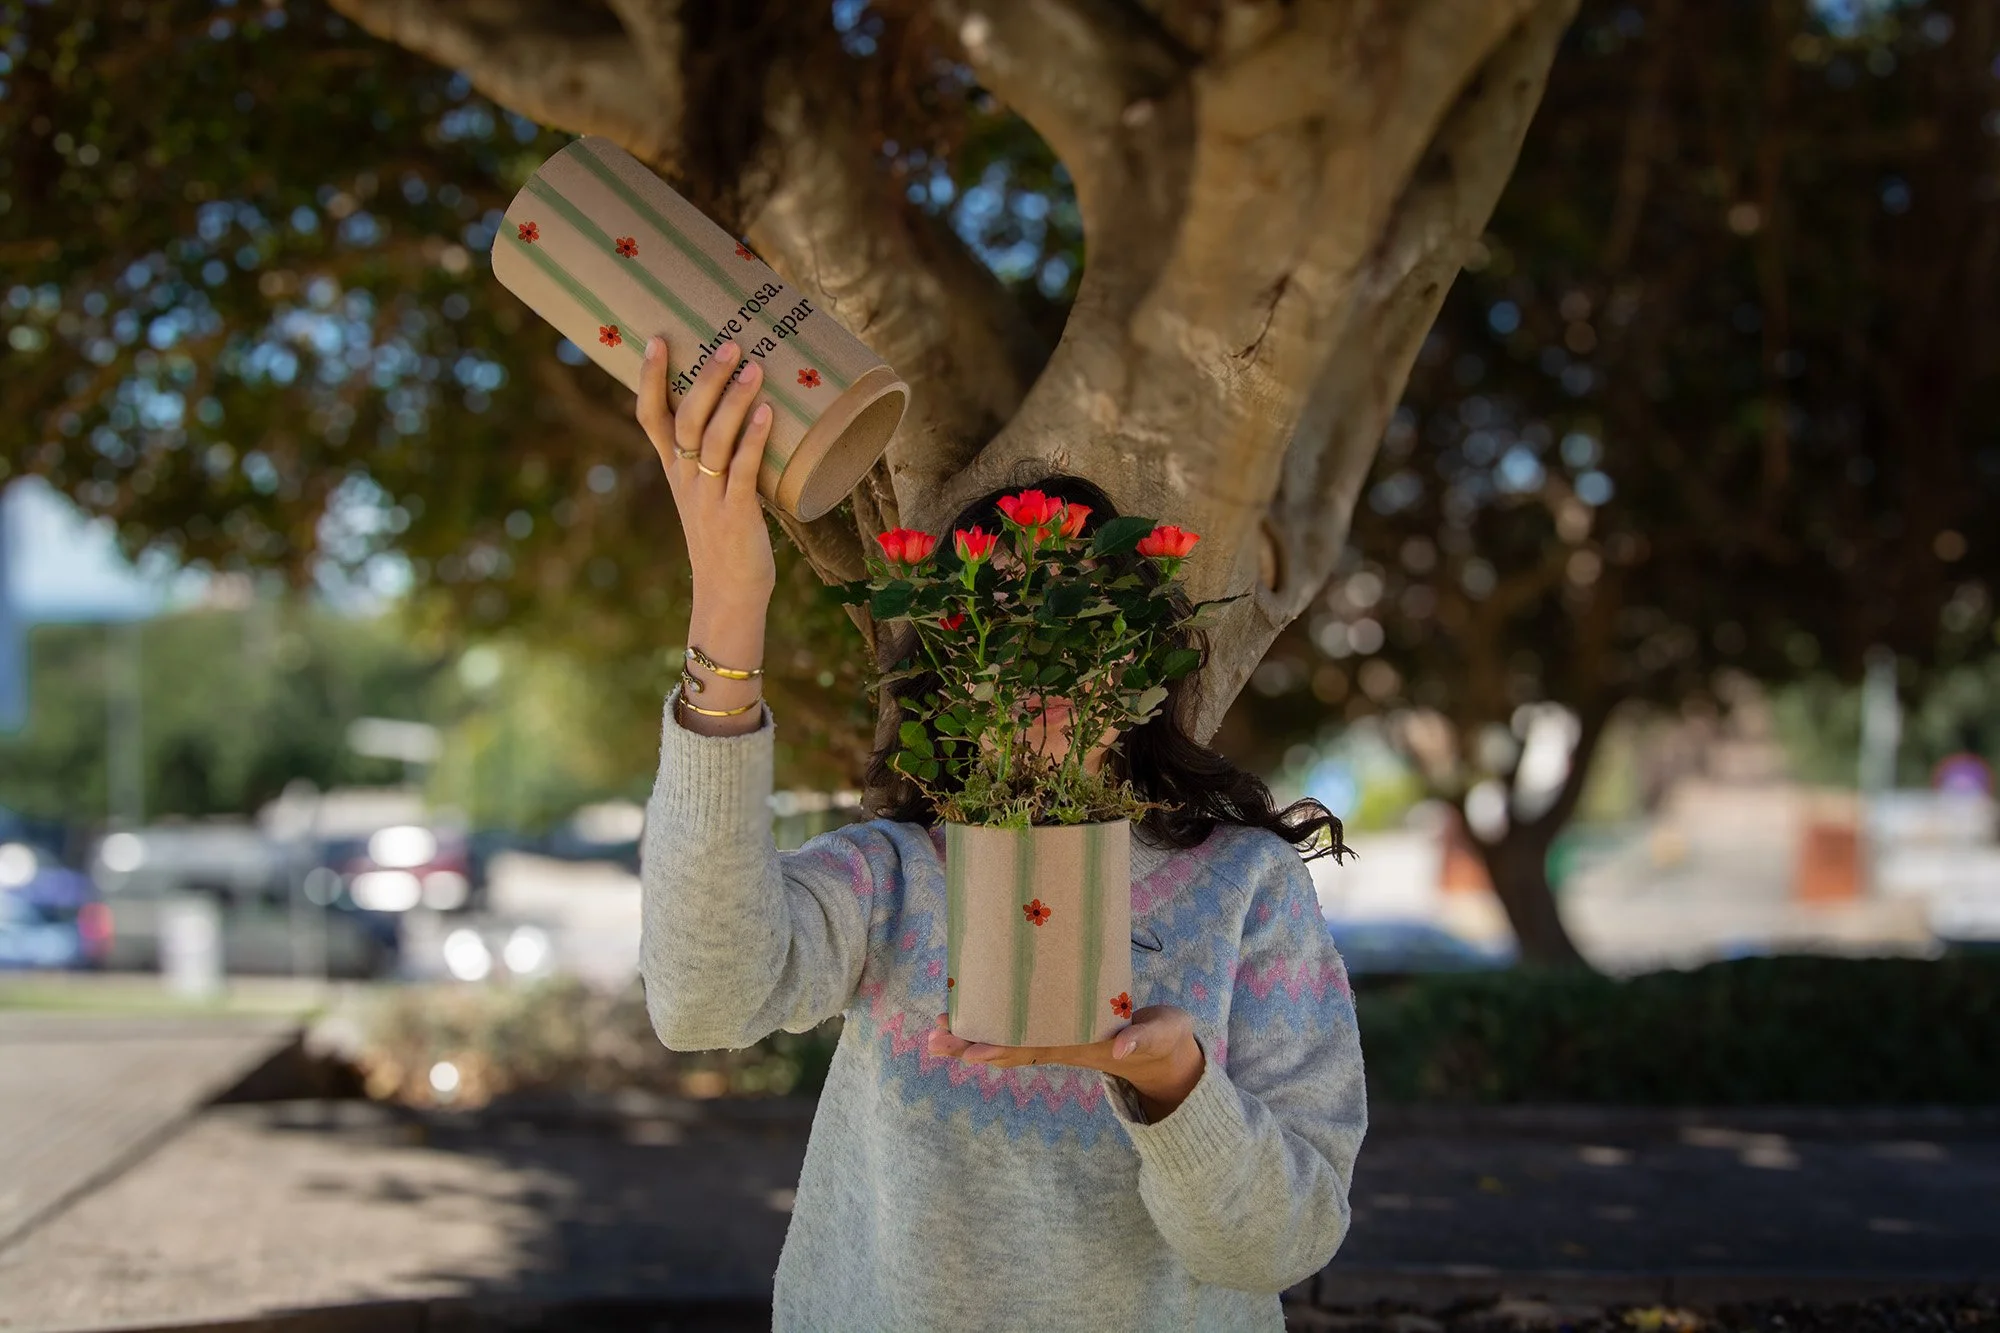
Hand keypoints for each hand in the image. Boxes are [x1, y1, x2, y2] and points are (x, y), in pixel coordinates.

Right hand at [637, 335, 777, 604]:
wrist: (728, 593)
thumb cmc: (727, 538)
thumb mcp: (711, 493)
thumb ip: (720, 458)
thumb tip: (750, 413)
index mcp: (675, 471)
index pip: (651, 419)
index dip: (650, 380)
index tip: (656, 340)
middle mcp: (686, 479)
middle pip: (686, 420)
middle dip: (705, 379)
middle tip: (728, 344)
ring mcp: (708, 496)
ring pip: (713, 440)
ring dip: (734, 401)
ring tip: (754, 367)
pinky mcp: (735, 514)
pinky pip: (741, 470)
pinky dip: (753, 439)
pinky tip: (768, 413)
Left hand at [926, 1005, 1206, 1120]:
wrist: (1165, 1057)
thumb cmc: (1163, 1040)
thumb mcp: (1164, 1036)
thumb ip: (1145, 1038)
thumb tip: (1121, 1046)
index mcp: (1083, 1046)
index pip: (1035, 1049)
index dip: (1003, 1049)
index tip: (971, 1051)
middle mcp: (1063, 1046)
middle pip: (1010, 1049)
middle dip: (971, 1046)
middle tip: (932, 1040)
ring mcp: (1059, 1041)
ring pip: (1009, 1042)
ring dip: (972, 1039)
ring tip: (935, 1032)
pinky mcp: (1059, 1029)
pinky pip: (1019, 1031)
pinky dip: (992, 1025)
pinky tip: (968, 1015)